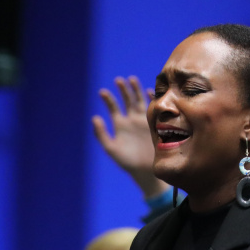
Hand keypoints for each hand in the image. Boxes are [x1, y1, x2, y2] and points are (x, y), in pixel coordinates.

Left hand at [91, 76, 169, 200]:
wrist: (146, 170)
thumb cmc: (127, 161)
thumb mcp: (111, 148)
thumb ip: (101, 134)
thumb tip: (94, 117)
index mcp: (120, 124)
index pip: (113, 107)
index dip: (108, 99)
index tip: (102, 92)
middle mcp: (132, 119)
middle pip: (127, 99)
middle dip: (123, 89)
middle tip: (118, 80)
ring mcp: (144, 120)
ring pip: (139, 100)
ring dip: (135, 89)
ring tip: (131, 79)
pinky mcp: (156, 122)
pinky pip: (154, 107)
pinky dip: (152, 99)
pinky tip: (149, 92)